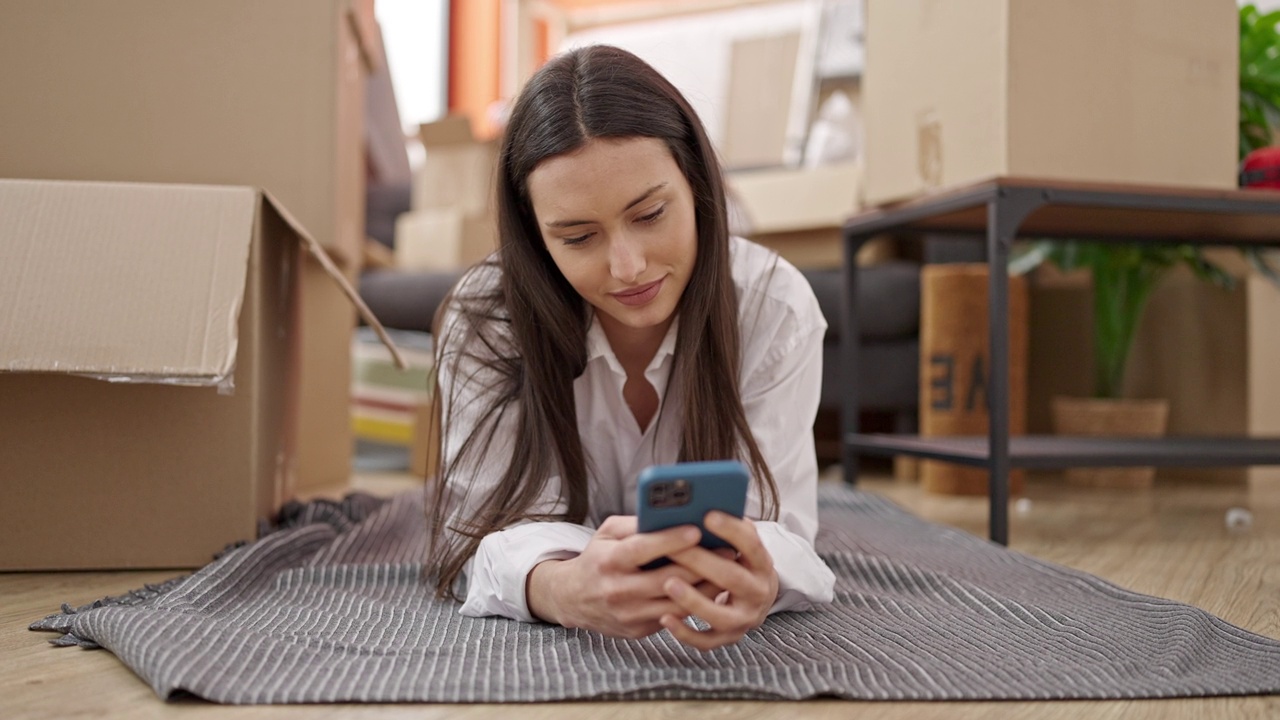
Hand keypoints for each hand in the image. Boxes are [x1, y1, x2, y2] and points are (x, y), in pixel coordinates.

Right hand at [526, 515, 724, 638]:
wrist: (573, 599)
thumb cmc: (597, 558)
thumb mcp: (607, 533)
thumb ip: (637, 524)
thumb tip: (671, 514)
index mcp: (609, 561)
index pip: (644, 548)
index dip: (672, 539)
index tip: (697, 529)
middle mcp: (618, 590)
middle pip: (669, 579)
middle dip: (703, 564)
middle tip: (729, 550)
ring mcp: (629, 614)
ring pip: (678, 603)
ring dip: (707, 587)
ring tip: (728, 570)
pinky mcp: (638, 631)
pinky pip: (674, 617)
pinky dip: (695, 603)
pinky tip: (711, 589)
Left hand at [659, 511, 778, 650]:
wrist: (754, 601)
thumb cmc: (738, 563)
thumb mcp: (742, 545)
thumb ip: (729, 529)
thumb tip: (702, 504)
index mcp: (763, 565)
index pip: (751, 544)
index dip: (731, 530)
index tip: (708, 515)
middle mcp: (758, 594)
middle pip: (731, 578)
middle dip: (701, 562)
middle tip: (675, 548)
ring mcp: (744, 619)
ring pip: (719, 615)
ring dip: (693, 600)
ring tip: (668, 583)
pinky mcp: (727, 639)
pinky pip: (705, 641)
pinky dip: (684, 632)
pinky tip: (664, 618)